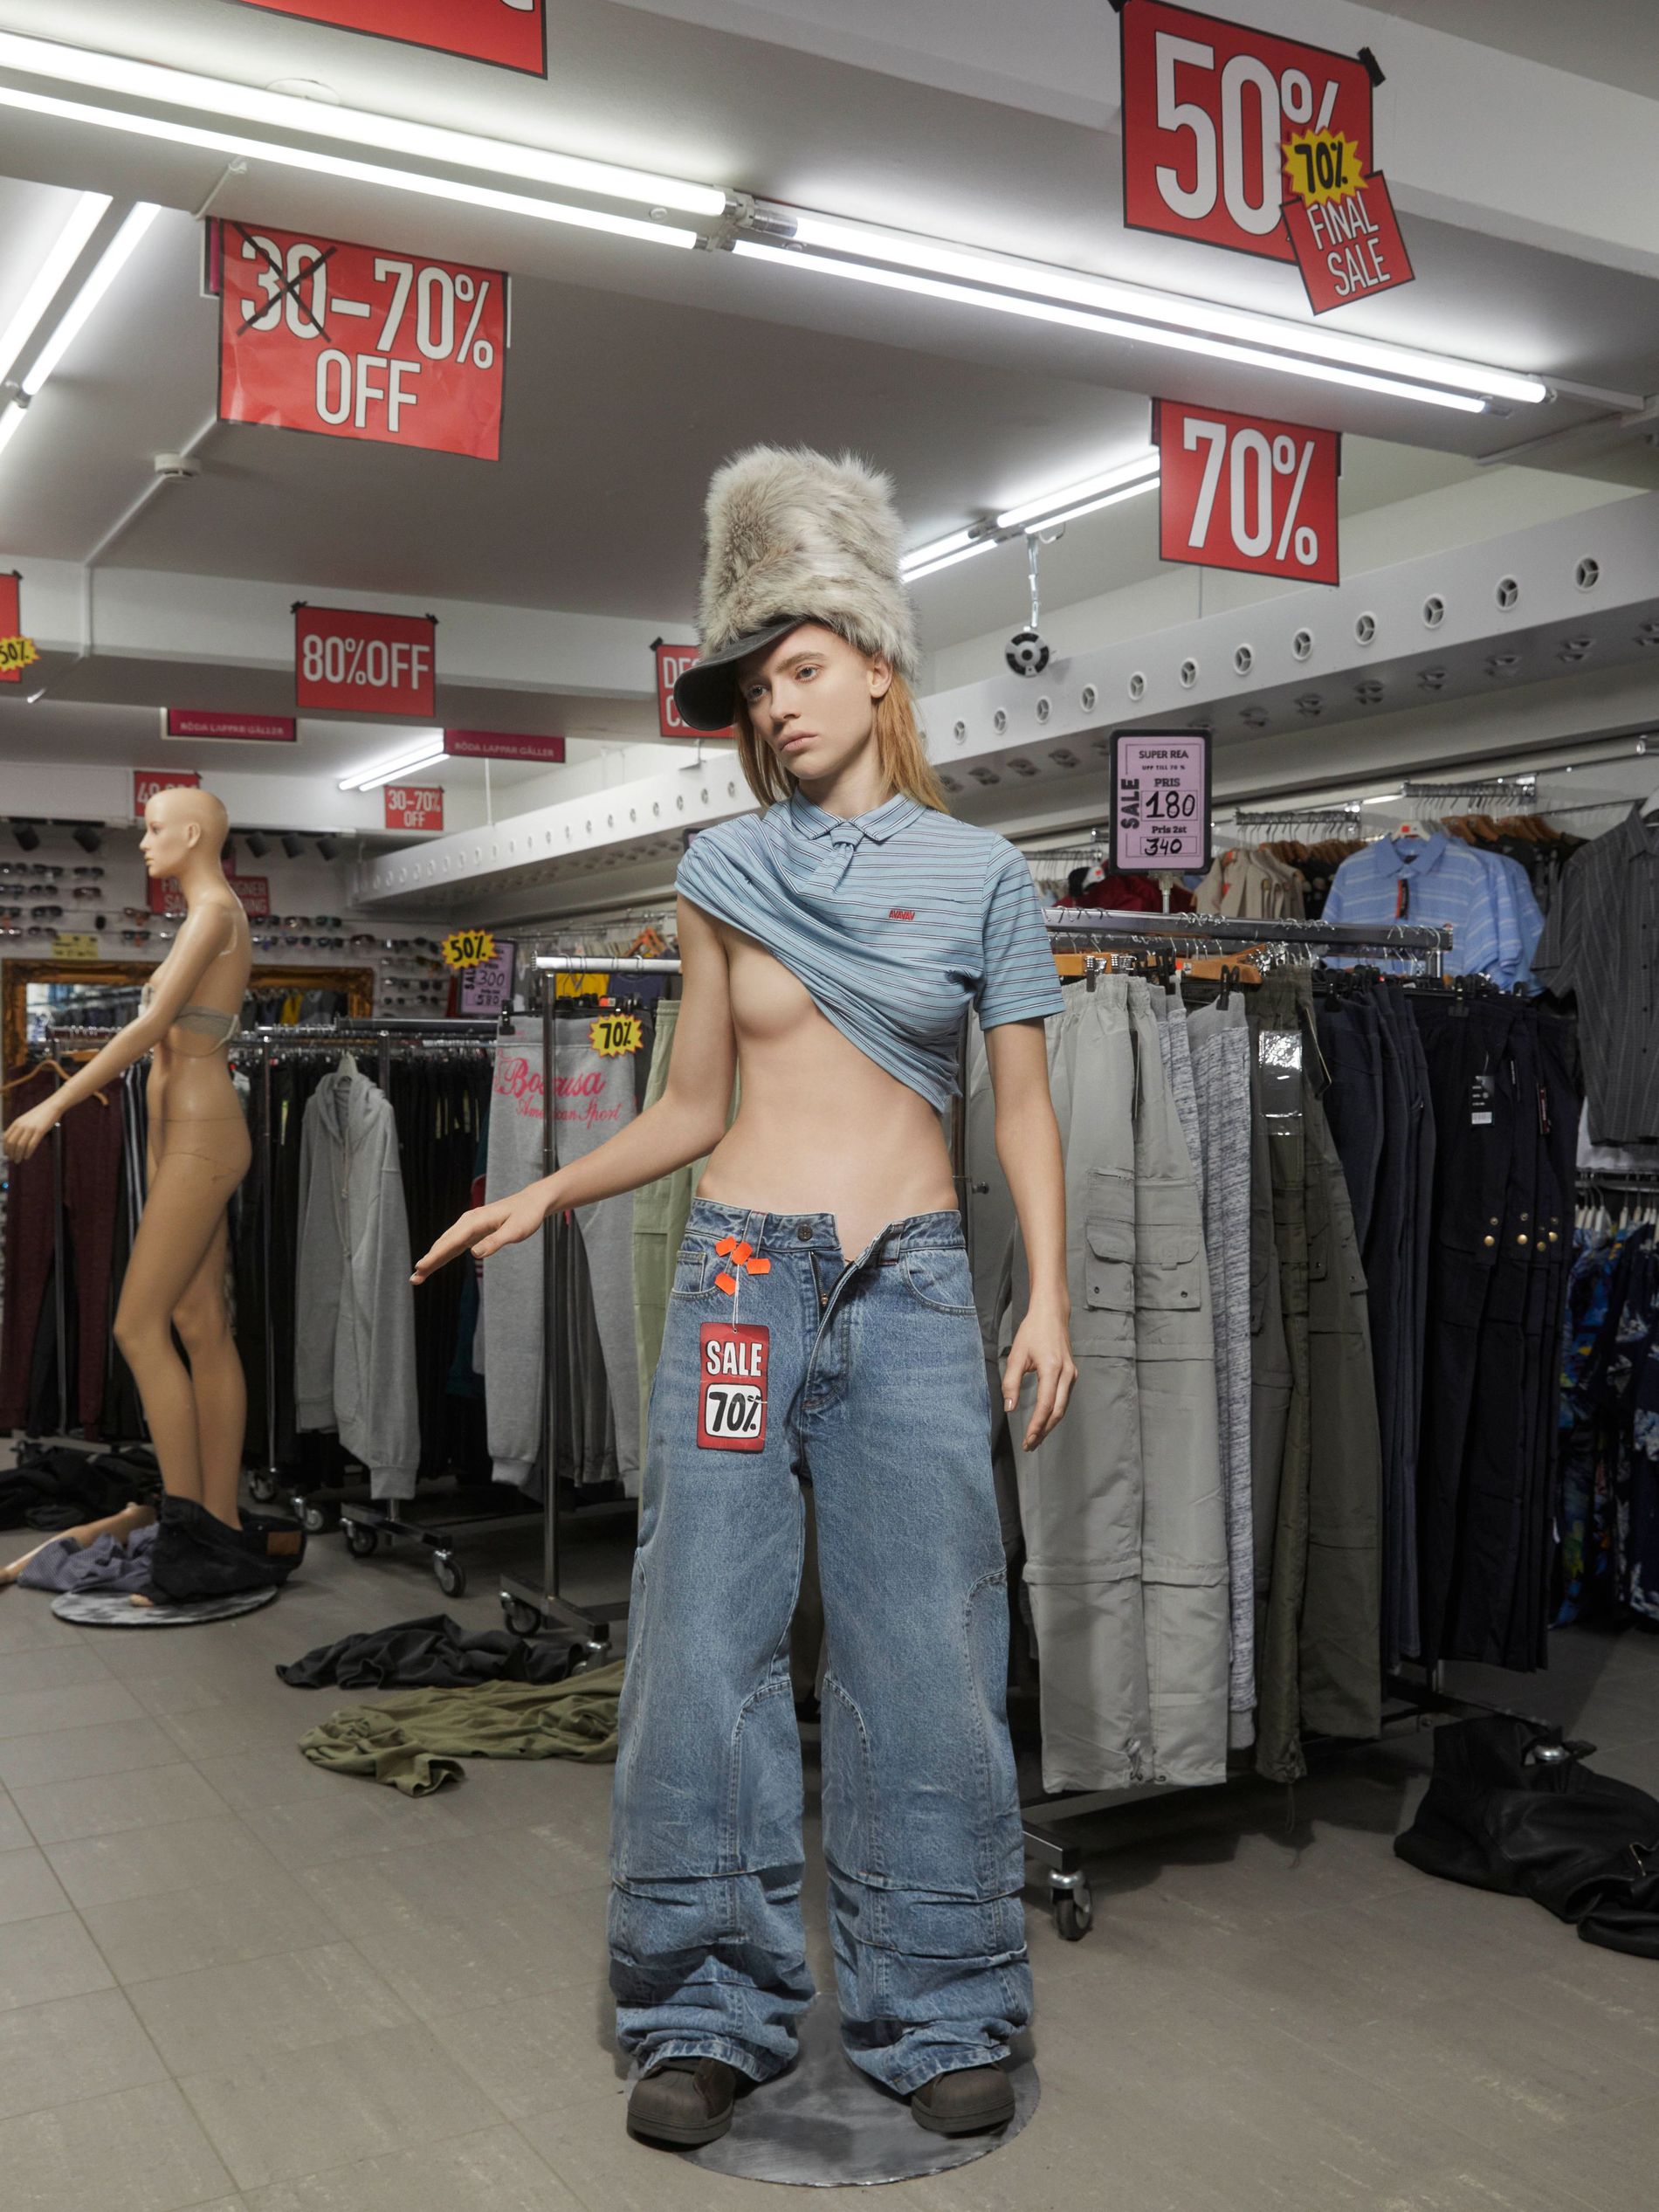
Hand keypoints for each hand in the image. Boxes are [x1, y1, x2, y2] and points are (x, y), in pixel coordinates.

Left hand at [2, 1102, 57, 1163]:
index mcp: (16, 1123)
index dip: (5, 1148)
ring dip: (18, 1155)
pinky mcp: (40, 1131)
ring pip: (20, 1145)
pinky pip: (31, 1145)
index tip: (7, 1154)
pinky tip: (27, 1157)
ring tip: (18, 1160)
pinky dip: (28, 1152)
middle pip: (12, 1143)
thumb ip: (19, 1128)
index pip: (6, 1138)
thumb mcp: (25, 1120)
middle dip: (11, 1153)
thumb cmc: (40, 1114)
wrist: (51, 1106)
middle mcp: (21, 1125)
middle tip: (12, 1159)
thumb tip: (15, 1141)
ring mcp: (30, 1128)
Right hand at [410, 1188, 550, 1281]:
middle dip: (429, 1261)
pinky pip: (454, 1244)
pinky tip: (435, 1262)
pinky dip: (443, 1254)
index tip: (421, 1268)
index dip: (435, 1256)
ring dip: (432, 1259)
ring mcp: (468, 1226)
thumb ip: (495, 1242)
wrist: (531, 1202)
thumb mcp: (515, 1231)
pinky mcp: (473, 1231)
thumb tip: (475, 1254)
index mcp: (475, 1221)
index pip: (451, 1242)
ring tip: (419, 1275)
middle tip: (414, 1278)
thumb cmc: (526, 1216)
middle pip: (443, 1244)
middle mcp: (467, 1222)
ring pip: (446, 1244)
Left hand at [1001, 1305, 1075, 1451]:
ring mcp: (1072, 1375)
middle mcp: (1066, 1374)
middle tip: (1030, 1445)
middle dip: (1043, 1431)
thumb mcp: (1016, 1355)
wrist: (1052, 1314)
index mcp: (1052, 1369)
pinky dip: (1054, 1413)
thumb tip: (1009, 1407)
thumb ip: (1011, 1382)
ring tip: (1035, 1438)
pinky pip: (1064, 1399)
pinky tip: (1044, 1420)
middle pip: (1057, 1412)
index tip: (1027, 1440)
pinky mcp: (1072, 1374)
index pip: (1045, 1406)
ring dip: (1049, 1425)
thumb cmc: (1033, 1331)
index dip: (1036, 1426)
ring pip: (1062, 1408)